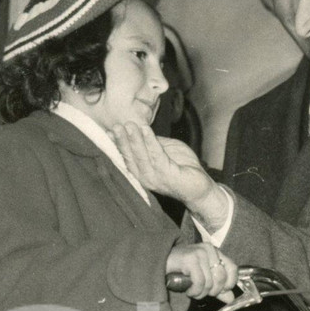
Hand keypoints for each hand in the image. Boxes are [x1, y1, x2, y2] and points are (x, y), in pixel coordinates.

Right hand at [112, 123, 228, 228]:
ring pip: (141, 157)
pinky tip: (145, 130)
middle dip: (122, 141)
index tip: (109, 130)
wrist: (200, 185)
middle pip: (129, 158)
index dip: (117, 144)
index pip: (126, 158)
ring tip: (129, 126)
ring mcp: (155, 179)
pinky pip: (157, 157)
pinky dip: (150, 142)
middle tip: (117, 125)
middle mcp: (144, 177)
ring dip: (134, 140)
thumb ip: (151, 142)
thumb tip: (137, 129)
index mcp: (141, 172)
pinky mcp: (168, 177)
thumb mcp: (163, 150)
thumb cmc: (182, 167)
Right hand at [166, 242, 237, 300]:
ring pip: (210, 282)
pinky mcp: (190, 258)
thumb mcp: (203, 279)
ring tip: (192, 290)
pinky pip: (200, 282)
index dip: (229, 283)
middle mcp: (209, 250)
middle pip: (221, 277)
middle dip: (212, 291)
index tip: (220, 291)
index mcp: (215, 252)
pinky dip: (194, 291)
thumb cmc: (181, 270)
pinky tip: (188, 290)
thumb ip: (218, 288)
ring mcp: (199, 253)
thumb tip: (231, 298)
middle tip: (202, 292)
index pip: (233, 268)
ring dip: (201, 293)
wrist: (159, 263)